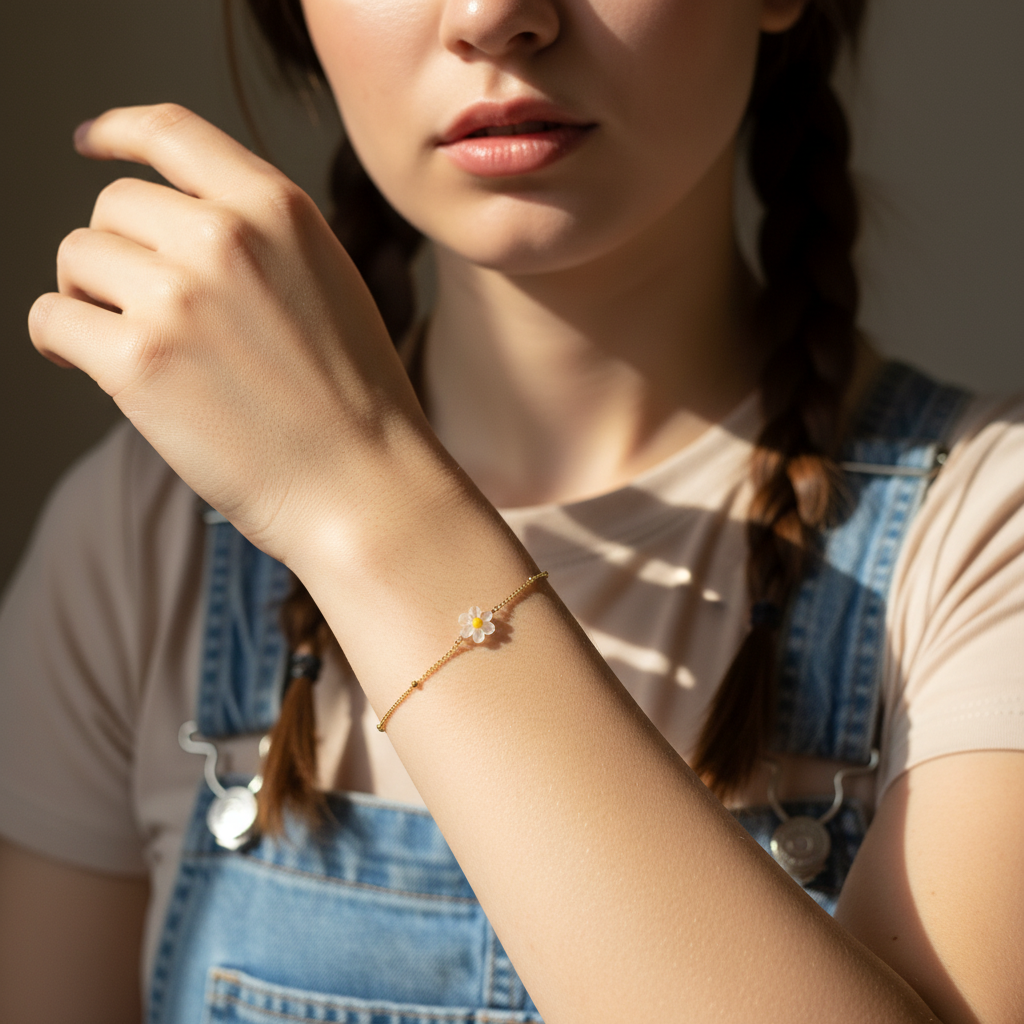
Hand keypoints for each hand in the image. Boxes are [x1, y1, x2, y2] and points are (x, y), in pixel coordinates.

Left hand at [29, 104, 427, 563]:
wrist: (365, 484)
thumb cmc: (356, 401)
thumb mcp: (329, 283)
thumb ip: (261, 238)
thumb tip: (175, 225)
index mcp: (278, 209)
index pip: (172, 131)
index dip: (118, 131)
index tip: (91, 143)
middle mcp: (224, 236)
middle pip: (113, 206)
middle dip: (116, 254)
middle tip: (138, 307)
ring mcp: (179, 296)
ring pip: (77, 258)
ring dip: (89, 298)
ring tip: (130, 345)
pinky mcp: (139, 359)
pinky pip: (51, 319)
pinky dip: (60, 342)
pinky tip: (93, 367)